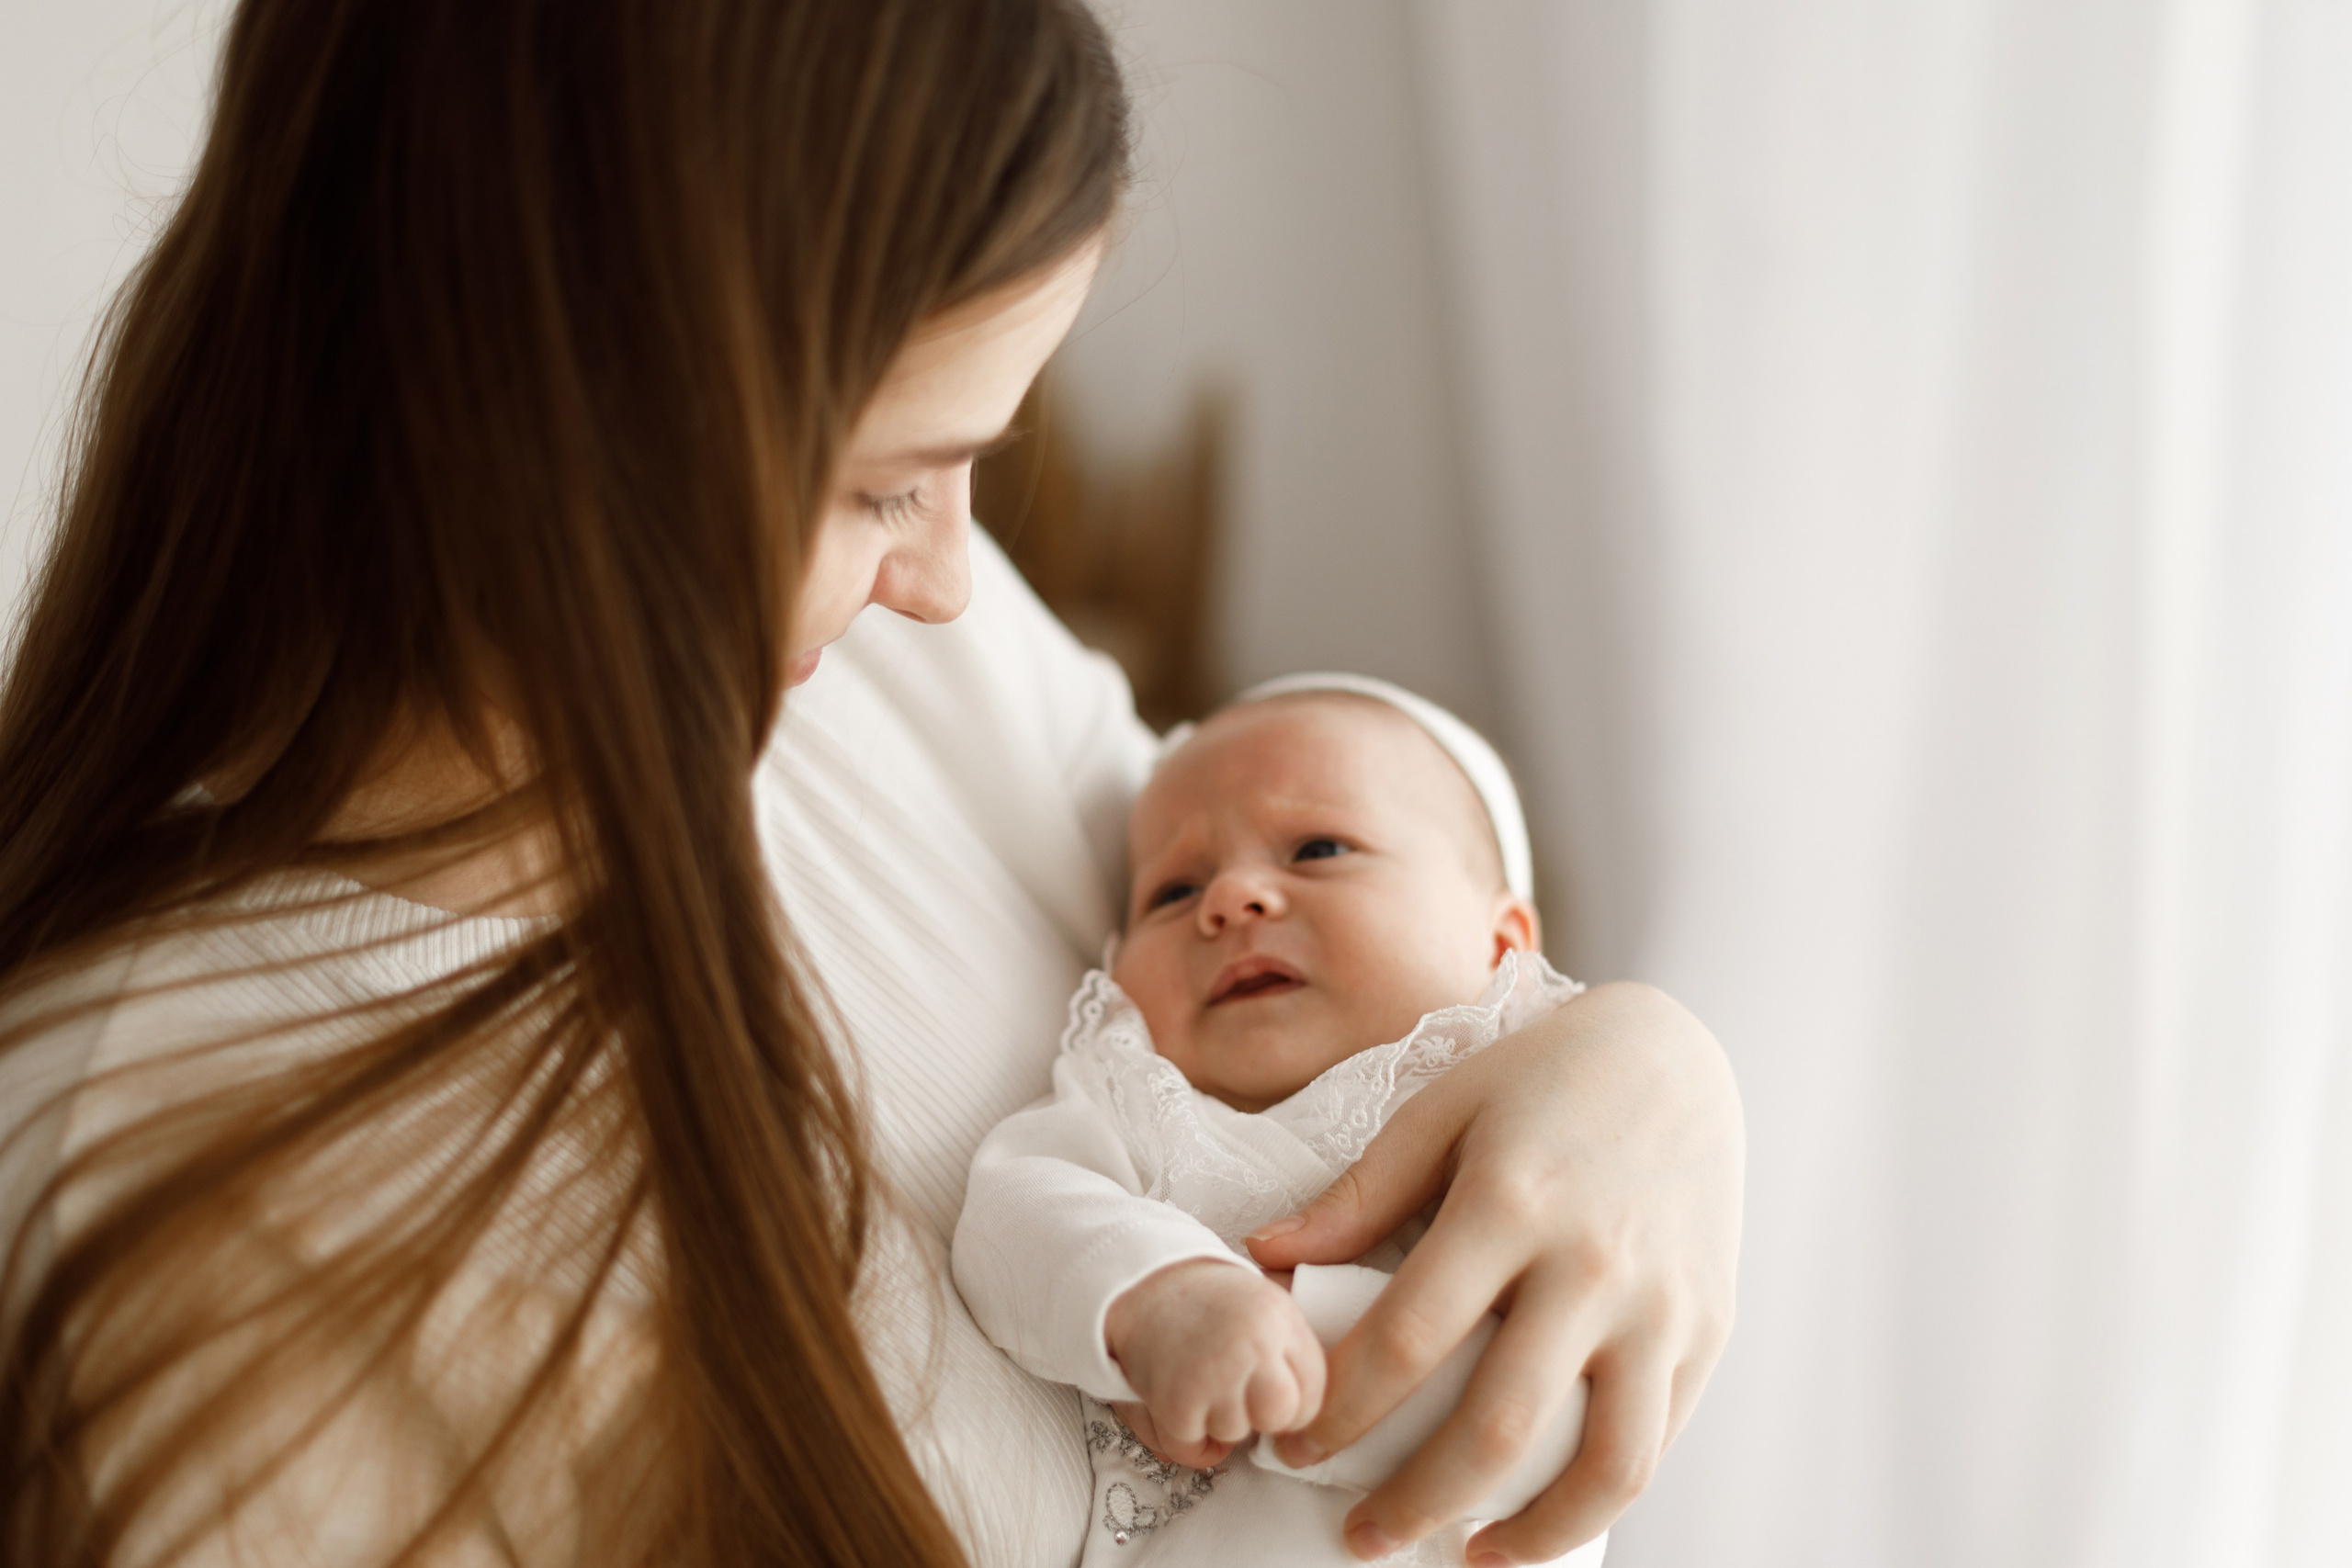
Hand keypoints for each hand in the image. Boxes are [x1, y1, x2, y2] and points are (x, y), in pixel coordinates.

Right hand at [1104, 1258, 1326, 1468]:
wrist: (1142, 1284)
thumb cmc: (1212, 1301)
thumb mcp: (1269, 1304)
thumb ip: (1295, 1351)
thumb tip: (1318, 1413)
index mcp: (1279, 1318)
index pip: (1316, 1391)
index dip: (1295, 1398)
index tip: (1275, 1389)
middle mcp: (1250, 1346)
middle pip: (1281, 1418)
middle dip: (1262, 1414)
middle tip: (1240, 1392)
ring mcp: (1212, 1375)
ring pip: (1235, 1435)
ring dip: (1219, 1421)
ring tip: (1204, 1384)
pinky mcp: (1176, 1402)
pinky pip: (1195, 1450)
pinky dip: (1188, 1439)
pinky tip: (1184, 1406)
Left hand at [1245, 981, 1743, 1563]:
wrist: (1675, 1055)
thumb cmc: (1538, 1080)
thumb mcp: (1439, 1110)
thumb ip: (1360, 1194)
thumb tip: (1265, 1255)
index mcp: (1510, 1202)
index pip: (1409, 1340)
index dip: (1343, 1411)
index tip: (1295, 1445)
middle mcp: (1592, 1264)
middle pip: (1497, 1425)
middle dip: (1415, 1501)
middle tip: (1361, 1536)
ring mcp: (1662, 1305)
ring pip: (1604, 1466)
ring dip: (1528, 1534)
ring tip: (1465, 1553)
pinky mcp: (1709, 1330)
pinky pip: (1656, 1442)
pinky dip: (1597, 1499)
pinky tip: (1539, 1513)